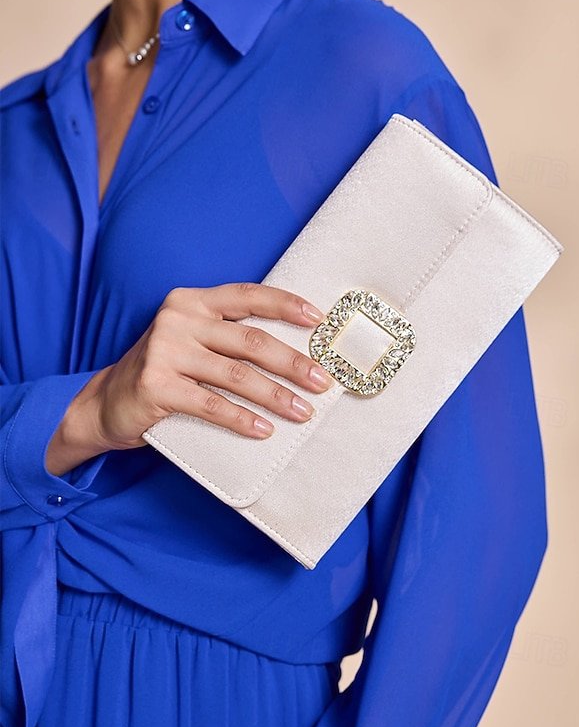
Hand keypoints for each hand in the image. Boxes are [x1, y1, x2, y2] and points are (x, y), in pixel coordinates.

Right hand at [45, 283, 333, 474]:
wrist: (107, 402)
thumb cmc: (165, 370)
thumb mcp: (193, 340)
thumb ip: (229, 336)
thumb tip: (296, 353)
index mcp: (193, 301)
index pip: (248, 296)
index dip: (287, 305)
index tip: (319, 320)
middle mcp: (179, 319)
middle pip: (250, 340)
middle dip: (293, 362)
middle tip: (323, 382)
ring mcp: (165, 351)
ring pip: (236, 375)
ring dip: (276, 396)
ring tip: (303, 412)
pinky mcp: (157, 386)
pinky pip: (211, 405)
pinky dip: (242, 419)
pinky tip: (264, 430)